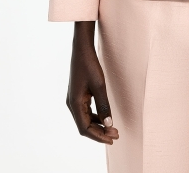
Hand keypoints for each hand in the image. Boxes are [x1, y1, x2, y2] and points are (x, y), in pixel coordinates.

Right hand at [66, 21, 119, 144]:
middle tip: (116, 135)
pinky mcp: (77, 95)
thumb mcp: (99, 86)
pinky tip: (105, 118)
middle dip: (100, 132)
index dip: (98, 136)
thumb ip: (104, 106)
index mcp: (74, 103)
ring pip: (85, 120)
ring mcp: (74, 100)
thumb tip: (108, 124)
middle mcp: (71, 104)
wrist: (82, 49)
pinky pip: (85, 112)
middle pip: (84, 126)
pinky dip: (95, 117)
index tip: (112, 139)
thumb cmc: (89, 65)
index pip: (85, 128)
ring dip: (98, 125)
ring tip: (113, 129)